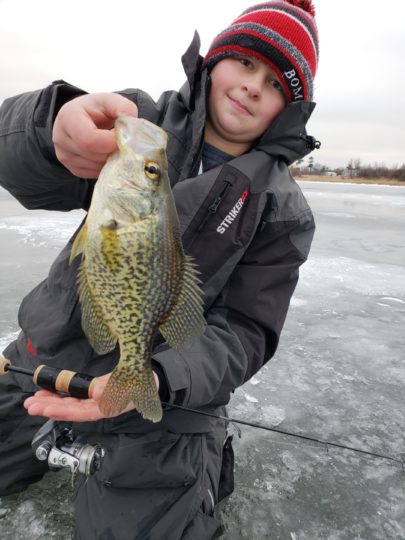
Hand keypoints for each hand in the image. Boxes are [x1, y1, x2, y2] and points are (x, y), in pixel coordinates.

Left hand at [23, 371, 159, 421]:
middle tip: (30, 405)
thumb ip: (113, 388)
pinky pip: (75, 396)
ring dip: (52, 401)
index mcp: (106, 407)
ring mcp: (95, 401)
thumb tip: (95, 393)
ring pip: (70, 404)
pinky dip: (62, 394)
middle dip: (50, 407)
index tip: (45, 408)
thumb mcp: (130, 384)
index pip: (80, 412)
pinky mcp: (94, 393)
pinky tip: (51, 392)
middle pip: (70, 410)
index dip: (61, 411)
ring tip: (35, 399)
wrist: (152, 379)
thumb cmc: (142, 383)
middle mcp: (98, 407)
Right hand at [53, 93, 137, 177]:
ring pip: (98, 167)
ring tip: (113, 145)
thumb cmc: (96, 109)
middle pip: (96, 156)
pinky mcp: (74, 170)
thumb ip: (122, 107)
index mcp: (68, 118)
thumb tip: (132, 122)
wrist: (83, 120)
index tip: (120, 134)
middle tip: (120, 141)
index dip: (111, 141)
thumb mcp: (109, 100)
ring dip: (113, 160)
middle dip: (114, 150)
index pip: (90, 141)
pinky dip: (108, 167)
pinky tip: (107, 154)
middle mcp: (61, 140)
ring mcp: (66, 158)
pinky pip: (97, 175)